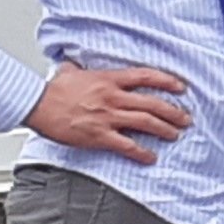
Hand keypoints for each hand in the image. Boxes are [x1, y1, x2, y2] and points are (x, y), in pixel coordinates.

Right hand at [27, 64, 190, 162]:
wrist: (39, 105)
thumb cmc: (53, 91)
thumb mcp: (71, 72)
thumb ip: (78, 69)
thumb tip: (73, 66)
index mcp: (109, 79)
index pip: (145, 76)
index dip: (166, 81)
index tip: (180, 87)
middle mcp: (113, 97)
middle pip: (151, 102)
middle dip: (172, 111)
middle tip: (184, 118)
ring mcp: (108, 116)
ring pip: (145, 122)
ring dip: (163, 129)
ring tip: (174, 134)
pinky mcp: (100, 135)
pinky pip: (127, 145)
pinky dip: (141, 152)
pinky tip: (150, 157)